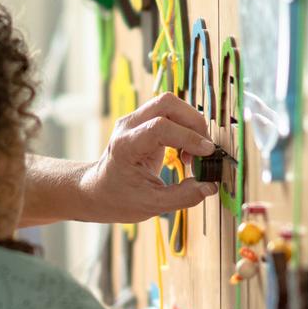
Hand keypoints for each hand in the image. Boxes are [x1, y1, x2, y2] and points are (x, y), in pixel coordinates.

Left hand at [77, 94, 218, 224]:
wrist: (98, 191)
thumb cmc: (119, 198)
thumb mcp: (152, 205)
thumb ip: (183, 196)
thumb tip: (210, 186)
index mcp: (126, 145)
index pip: (160, 127)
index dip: (188, 137)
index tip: (207, 152)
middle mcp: (128, 126)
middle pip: (167, 103)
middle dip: (193, 122)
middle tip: (204, 149)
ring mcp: (134, 120)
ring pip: (170, 103)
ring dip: (190, 124)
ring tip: (193, 153)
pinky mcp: (143, 121)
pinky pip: (169, 113)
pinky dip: (184, 127)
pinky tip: (185, 150)